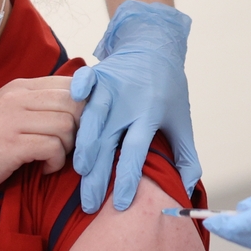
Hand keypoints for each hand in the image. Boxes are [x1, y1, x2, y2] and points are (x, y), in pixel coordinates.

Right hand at [0, 76, 83, 207]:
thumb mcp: (3, 113)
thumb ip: (33, 105)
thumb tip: (75, 106)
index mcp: (17, 87)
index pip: (69, 83)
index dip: (84, 105)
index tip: (80, 126)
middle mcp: (16, 98)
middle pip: (74, 101)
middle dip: (81, 127)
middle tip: (69, 145)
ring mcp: (11, 120)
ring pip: (67, 124)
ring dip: (68, 147)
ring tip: (52, 158)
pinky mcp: (10, 146)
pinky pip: (53, 147)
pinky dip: (56, 162)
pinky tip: (44, 169)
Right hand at [70, 0, 199, 212]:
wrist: (155, 47)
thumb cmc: (168, 89)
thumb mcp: (181, 122)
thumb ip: (186, 157)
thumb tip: (185, 189)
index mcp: (150, 114)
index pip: (136, 151)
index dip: (128, 178)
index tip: (122, 203)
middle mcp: (129, 101)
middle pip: (108, 142)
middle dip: (98, 175)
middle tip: (89, 203)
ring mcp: (111, 86)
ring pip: (91, 119)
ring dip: (83, 145)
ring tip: (77, 171)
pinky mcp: (98, 73)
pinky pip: (83, 83)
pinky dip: (76, 92)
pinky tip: (64, 110)